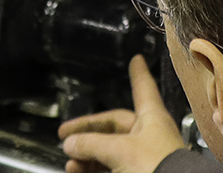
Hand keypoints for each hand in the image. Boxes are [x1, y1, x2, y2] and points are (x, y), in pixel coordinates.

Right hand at [58, 55, 187, 172]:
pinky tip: (77, 171)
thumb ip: (91, 144)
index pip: (143, 89)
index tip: (137, 60)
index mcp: (152, 118)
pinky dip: (92, 168)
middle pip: (114, 126)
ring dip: (87, 154)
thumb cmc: (156, 167)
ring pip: (109, 150)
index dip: (138, 74)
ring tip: (70, 161)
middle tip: (66, 135)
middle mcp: (149, 135)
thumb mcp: (118, 150)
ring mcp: (143, 156)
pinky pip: (110, 167)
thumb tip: (71, 143)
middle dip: (88, 132)